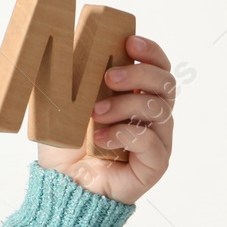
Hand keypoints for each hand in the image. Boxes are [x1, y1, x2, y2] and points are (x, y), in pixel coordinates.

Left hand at [37, 34, 175, 204]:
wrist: (60, 184)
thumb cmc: (64, 144)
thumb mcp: (63, 103)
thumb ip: (74, 76)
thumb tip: (68, 42)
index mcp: (135, 96)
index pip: (158, 67)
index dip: (151, 52)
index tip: (130, 41)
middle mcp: (152, 117)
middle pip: (166, 83)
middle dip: (138, 74)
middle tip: (108, 77)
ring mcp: (157, 141)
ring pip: (159, 110)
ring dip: (124, 105)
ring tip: (95, 113)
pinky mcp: (154, 165)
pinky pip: (152, 142)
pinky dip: (124, 134)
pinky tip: (99, 138)